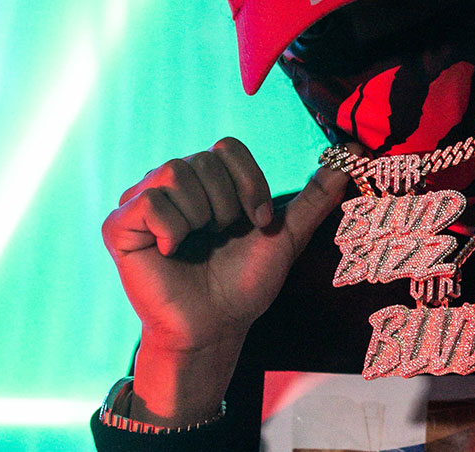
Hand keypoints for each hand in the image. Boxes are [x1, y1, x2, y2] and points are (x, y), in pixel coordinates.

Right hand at [101, 137, 348, 421]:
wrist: (218, 326)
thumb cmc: (247, 281)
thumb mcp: (288, 232)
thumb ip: (318, 192)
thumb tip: (355, 149)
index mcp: (209, 179)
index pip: (229, 147)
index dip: (250, 184)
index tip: (258, 222)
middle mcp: (173, 182)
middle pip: (204, 160)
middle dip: (228, 205)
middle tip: (224, 237)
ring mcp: (143, 201)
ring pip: (176, 173)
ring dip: (202, 217)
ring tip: (198, 244)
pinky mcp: (120, 225)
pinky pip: (150, 201)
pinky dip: (172, 229)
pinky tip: (172, 252)